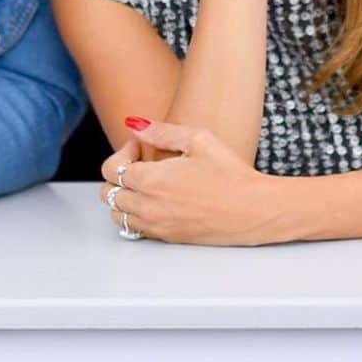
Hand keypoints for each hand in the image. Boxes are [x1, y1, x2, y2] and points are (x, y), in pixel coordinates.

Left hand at [100, 121, 282, 244]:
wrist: (254, 209)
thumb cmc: (230, 173)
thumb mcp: (199, 140)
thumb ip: (161, 131)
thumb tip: (134, 124)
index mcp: (151, 180)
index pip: (110, 169)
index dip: (122, 152)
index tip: (140, 146)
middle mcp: (148, 207)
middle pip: (108, 193)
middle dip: (119, 174)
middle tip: (143, 163)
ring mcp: (157, 226)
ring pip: (118, 214)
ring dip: (125, 196)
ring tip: (149, 183)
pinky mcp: (168, 238)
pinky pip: (135, 229)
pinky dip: (137, 214)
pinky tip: (159, 201)